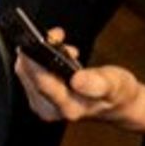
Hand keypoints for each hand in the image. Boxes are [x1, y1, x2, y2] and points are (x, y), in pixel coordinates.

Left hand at [14, 37, 144, 145]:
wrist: (116, 103)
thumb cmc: (117, 94)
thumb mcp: (116, 85)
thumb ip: (97, 84)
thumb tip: (77, 80)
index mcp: (68, 108)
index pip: (42, 83)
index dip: (35, 60)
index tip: (37, 40)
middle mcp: (49, 109)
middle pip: (28, 74)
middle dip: (38, 51)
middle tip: (56, 36)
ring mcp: (42, 103)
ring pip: (26, 70)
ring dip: (39, 52)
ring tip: (61, 43)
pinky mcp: (38, 96)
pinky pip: (29, 71)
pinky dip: (39, 57)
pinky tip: (57, 51)